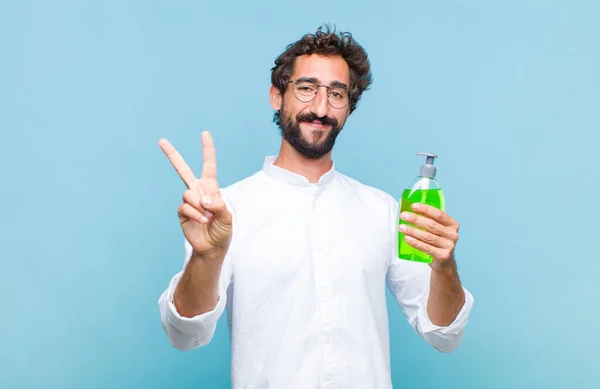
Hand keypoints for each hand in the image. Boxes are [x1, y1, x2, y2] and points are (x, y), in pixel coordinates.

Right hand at [158, 131, 231, 256]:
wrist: (212, 247)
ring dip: (200, 206)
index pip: (208, 165)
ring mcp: (188, 201)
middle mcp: (198, 191)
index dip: (207, 150)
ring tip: (207, 217)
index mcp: (211, 188)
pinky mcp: (181, 212)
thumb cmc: (222, 231)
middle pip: (183, 170)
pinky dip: (195, 214)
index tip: (204, 133)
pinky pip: (185, 207)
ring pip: (188, 193)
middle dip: (172, 155)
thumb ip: (218, 206)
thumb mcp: (227, 217)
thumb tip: (203, 199)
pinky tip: (202, 221)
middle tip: (161, 140)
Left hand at [398, 203, 459, 270]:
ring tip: (401, 227)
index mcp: (452, 224)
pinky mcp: (443, 256)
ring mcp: (449, 246)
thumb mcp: (438, 230)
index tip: (413, 206)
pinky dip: (415, 243)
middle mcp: (453, 234)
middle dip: (416, 219)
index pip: (439, 214)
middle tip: (403, 216)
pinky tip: (407, 238)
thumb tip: (411, 210)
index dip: (426, 209)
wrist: (444, 262)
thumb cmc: (438, 242)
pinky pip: (426, 248)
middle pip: (432, 225)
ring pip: (428, 236)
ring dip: (413, 231)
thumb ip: (430, 220)